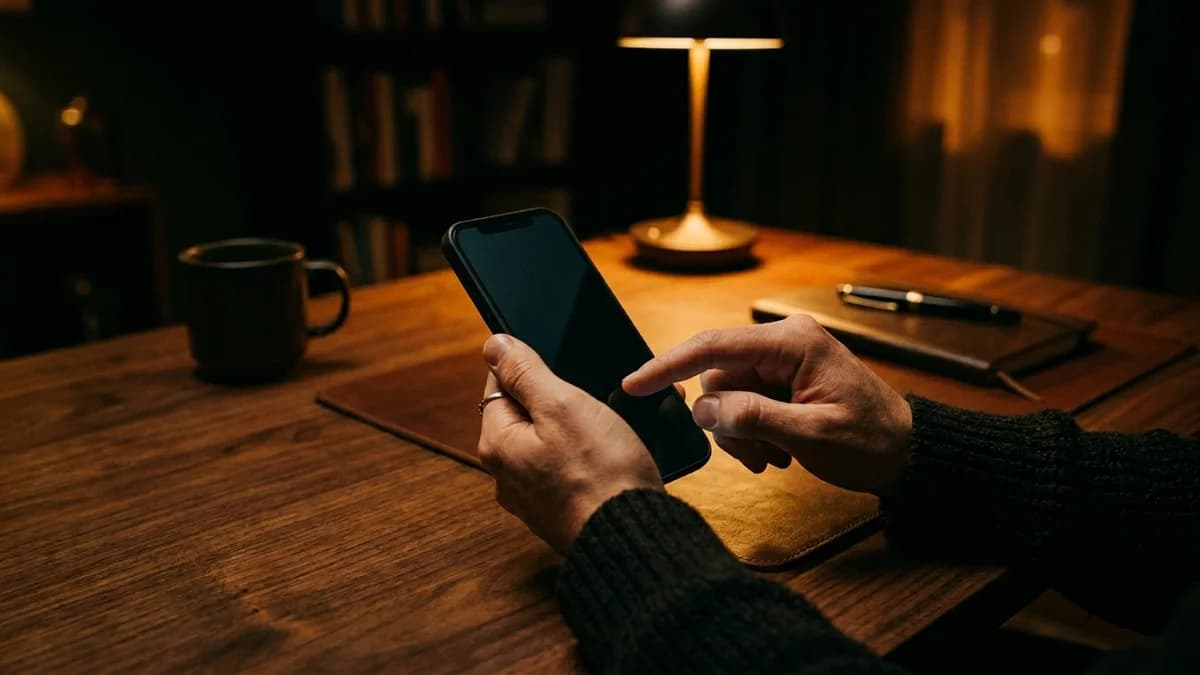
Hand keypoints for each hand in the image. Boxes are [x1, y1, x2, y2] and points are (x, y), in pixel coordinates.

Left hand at [478, 334, 662, 553]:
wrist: (634, 538)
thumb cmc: (600, 473)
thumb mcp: (561, 405)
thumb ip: (524, 372)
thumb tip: (494, 344)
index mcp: (498, 444)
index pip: (498, 385)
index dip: (528, 365)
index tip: (559, 362)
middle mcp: (508, 474)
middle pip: (526, 414)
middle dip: (558, 398)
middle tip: (593, 395)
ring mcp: (536, 496)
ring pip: (552, 442)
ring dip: (579, 426)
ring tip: (611, 423)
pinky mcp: (563, 510)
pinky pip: (569, 468)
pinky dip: (589, 455)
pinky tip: (613, 453)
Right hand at [623, 315, 911, 495]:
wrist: (905, 453)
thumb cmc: (871, 441)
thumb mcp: (812, 435)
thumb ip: (754, 418)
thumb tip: (703, 409)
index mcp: (793, 342)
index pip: (714, 346)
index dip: (669, 365)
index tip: (634, 384)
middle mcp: (783, 344)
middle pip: (718, 378)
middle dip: (727, 423)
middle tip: (757, 457)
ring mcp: (781, 363)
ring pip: (726, 397)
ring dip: (741, 435)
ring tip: (775, 458)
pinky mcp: (781, 382)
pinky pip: (743, 406)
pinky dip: (751, 434)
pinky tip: (778, 452)